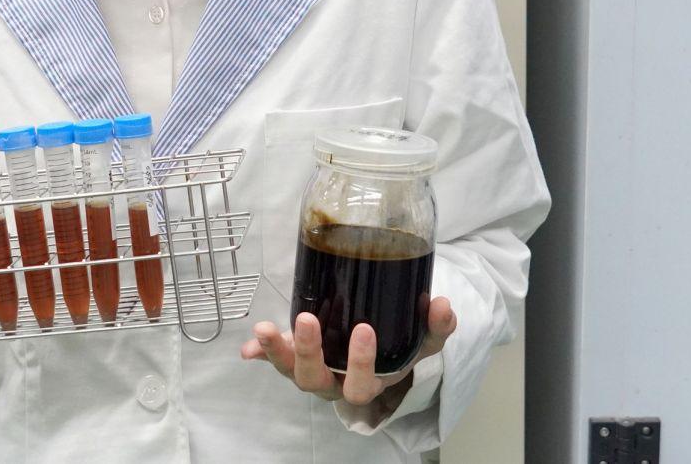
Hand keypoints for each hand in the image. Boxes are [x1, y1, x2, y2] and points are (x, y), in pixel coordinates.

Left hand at [240, 297, 456, 410]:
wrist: (380, 347)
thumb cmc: (398, 344)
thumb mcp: (421, 339)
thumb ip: (436, 326)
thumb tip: (443, 306)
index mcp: (368, 382)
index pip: (362, 384)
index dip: (361, 362)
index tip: (364, 329)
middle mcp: (335, 382)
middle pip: (315, 382)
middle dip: (308, 354)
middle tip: (308, 321)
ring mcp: (312, 370)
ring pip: (290, 373)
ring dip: (276, 352)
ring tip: (264, 330)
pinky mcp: (293, 356)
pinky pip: (272, 360)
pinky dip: (259, 354)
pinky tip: (247, 347)